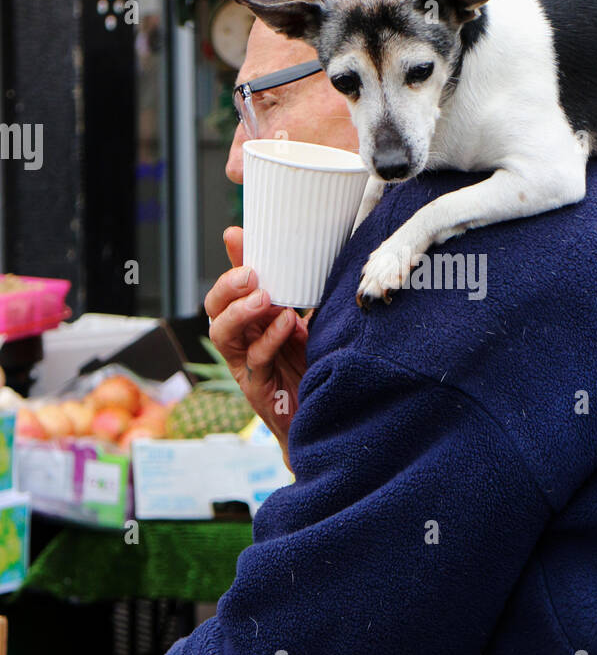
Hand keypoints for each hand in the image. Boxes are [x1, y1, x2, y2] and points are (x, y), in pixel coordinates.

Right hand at [204, 227, 308, 466]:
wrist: (323, 419)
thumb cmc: (312, 369)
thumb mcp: (309, 325)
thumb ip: (304, 297)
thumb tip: (315, 257)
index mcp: (252, 322)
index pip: (232, 287)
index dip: (231, 261)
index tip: (236, 234)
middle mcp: (242, 342)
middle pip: (215, 309)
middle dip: (226, 287)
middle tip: (249, 273)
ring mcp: (246, 366)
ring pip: (224, 335)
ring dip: (239, 313)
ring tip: (262, 296)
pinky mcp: (257, 389)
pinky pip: (256, 360)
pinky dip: (269, 338)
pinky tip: (286, 323)